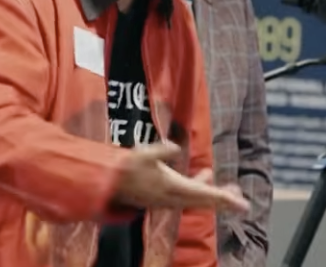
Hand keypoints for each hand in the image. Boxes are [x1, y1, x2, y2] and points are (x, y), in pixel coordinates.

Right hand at [113, 142, 249, 213]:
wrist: (110, 182)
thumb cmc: (127, 167)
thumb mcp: (146, 154)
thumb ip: (163, 150)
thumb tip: (176, 147)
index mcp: (173, 187)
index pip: (205, 194)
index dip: (224, 199)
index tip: (242, 205)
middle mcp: (173, 197)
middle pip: (204, 200)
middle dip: (222, 199)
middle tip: (239, 196)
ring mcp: (167, 199)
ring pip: (195, 198)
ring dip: (210, 193)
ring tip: (221, 184)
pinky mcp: (162, 197)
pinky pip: (186, 196)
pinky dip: (198, 189)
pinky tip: (199, 178)